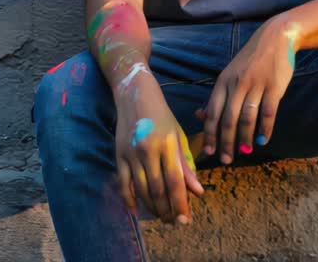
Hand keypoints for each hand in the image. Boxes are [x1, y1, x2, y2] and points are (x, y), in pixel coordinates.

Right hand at [114, 70, 203, 223]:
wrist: (135, 94)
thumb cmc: (161, 115)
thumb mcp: (178, 136)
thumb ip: (186, 164)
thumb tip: (198, 191)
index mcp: (167, 144)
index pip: (175, 181)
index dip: (180, 203)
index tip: (185, 219)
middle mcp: (148, 150)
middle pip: (158, 189)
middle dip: (167, 209)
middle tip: (174, 223)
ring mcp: (131, 153)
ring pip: (142, 189)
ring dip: (152, 207)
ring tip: (161, 217)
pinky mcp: (119, 155)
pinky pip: (124, 183)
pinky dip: (129, 199)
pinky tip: (136, 211)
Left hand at [197, 18, 296, 163]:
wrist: (275, 39)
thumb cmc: (250, 61)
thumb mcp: (229, 74)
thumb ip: (216, 96)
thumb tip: (199, 116)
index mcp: (223, 82)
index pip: (212, 112)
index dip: (209, 134)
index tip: (208, 152)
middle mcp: (237, 84)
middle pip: (228, 119)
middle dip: (225, 142)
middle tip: (226, 159)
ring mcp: (256, 85)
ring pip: (247, 118)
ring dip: (244, 138)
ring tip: (244, 152)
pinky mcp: (274, 87)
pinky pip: (268, 112)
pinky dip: (265, 129)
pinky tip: (262, 140)